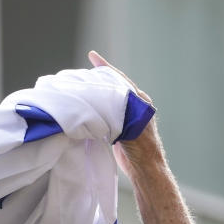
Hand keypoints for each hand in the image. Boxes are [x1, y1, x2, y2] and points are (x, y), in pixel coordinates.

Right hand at [87, 50, 166, 176]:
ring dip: (95, 93)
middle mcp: (134, 106)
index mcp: (139, 102)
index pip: (120, 80)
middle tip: (80, 72)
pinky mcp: (119, 128)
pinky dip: (95, 107)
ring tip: (79, 85)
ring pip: (107, 99)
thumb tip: (108, 95)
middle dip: (97, 79)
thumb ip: (122, 109)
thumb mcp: (131, 124)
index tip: (92, 56)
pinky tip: (85, 104)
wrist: (144, 168)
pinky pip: (105, 112)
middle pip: (112, 87)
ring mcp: (126, 117)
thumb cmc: (142, 147)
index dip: (106, 68)